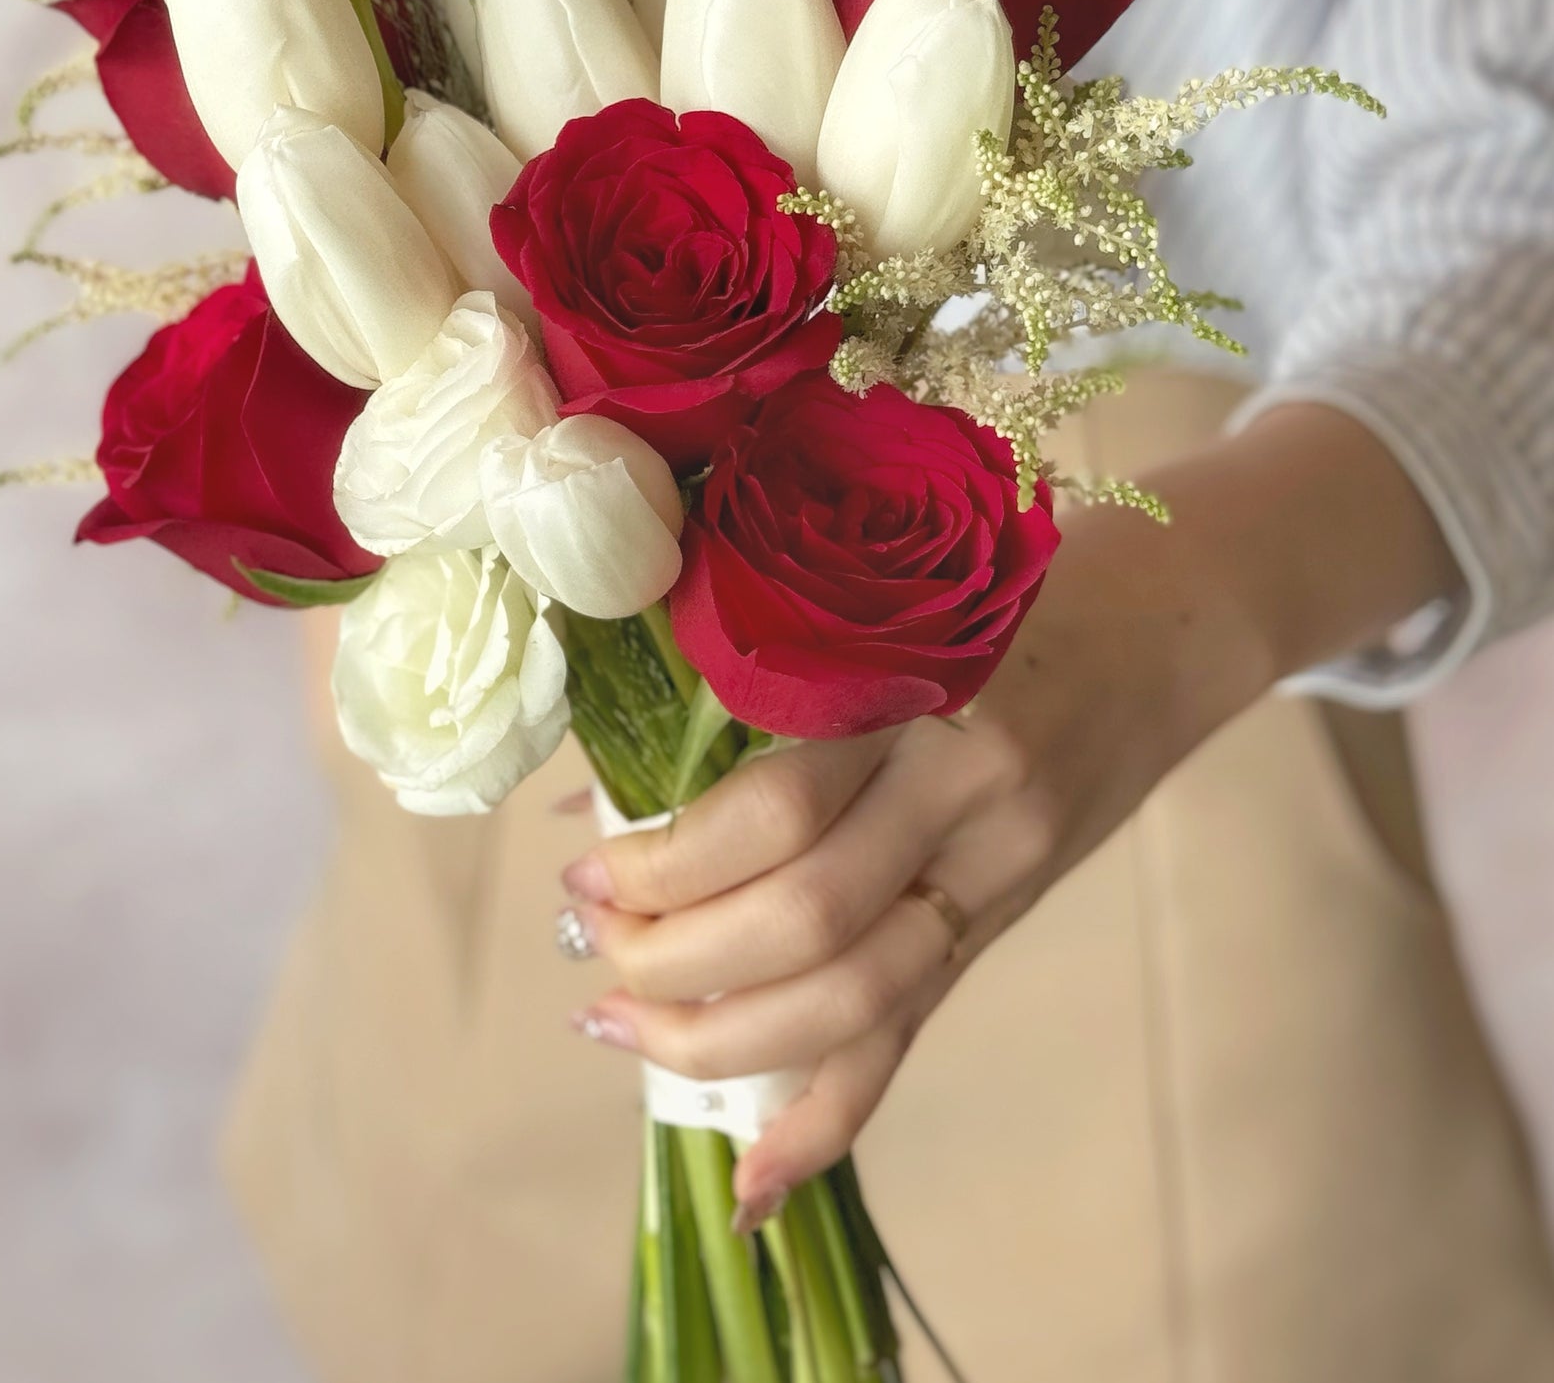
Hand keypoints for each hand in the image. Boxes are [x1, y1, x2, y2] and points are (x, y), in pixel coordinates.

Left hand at [559, 403, 1454, 1227]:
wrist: (1177, 615)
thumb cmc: (1008, 575)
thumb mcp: (883, 595)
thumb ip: (755, 672)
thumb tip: (599, 780)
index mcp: (929, 693)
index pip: (780, 813)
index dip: (668, 860)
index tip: (581, 861)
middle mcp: (970, 796)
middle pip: (807, 924)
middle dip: (674, 955)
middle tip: (586, 937)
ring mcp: (997, 871)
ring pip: (855, 1001)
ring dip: (719, 1039)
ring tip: (620, 1024)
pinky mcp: (1004, 920)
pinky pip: (910, 1035)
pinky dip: (826, 1119)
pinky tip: (750, 1182)